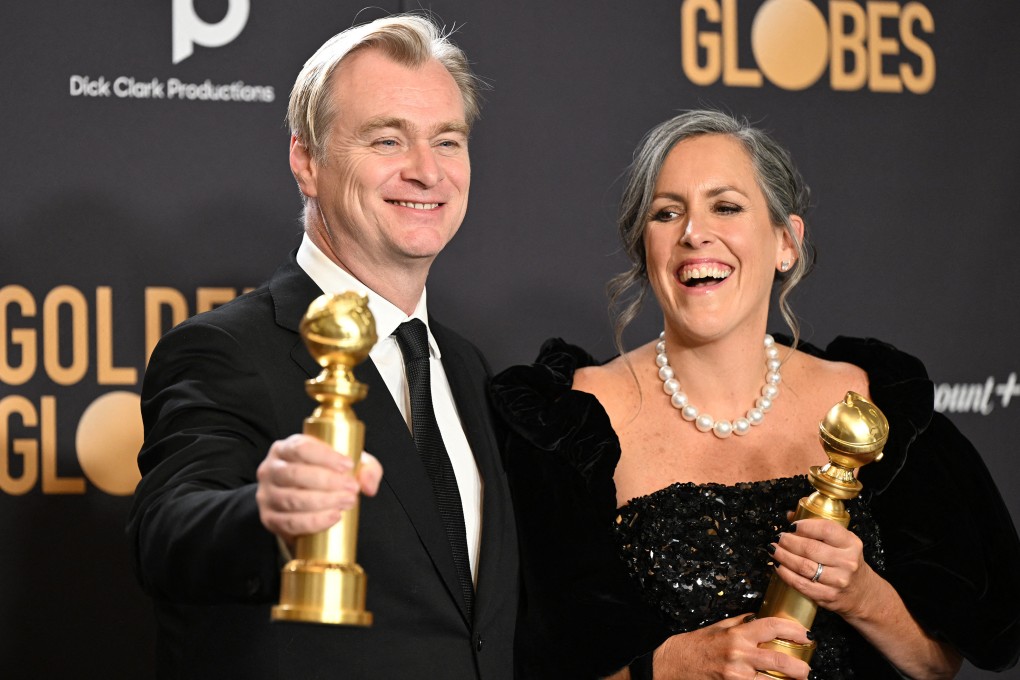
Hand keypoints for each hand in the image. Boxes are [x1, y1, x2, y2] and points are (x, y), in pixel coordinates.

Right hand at [256, 434, 382, 547]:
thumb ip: (365, 468)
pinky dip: (313, 521)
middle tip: (353, 488)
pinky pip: (290, 522)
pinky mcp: (269, 519)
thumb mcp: (345, 465)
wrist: (301, 504)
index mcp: (286, 448)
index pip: (301, 448)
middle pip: (296, 474)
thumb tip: (368, 485)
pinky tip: (333, 517)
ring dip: (323, 502)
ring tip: (348, 502)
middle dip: (328, 482)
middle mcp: (271, 469)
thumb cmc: (325, 476)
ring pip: (292, 499)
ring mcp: (267, 495)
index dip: (325, 456)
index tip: (349, 465)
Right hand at [652, 614, 811, 679]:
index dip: (793, 630)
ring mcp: (736, 675)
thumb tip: (760, 617)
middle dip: (800, 667)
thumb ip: (741, 623)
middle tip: (807, 668)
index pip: (772, 627)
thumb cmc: (697, 645)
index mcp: (737, 634)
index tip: (806, 635)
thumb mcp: (719, 627)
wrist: (676, 663)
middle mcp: (739, 654)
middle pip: (779, 661)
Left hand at [770, 518, 878, 621]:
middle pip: (810, 548)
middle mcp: (847, 562)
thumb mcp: (841, 542)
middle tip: (779, 538)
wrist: (861, 593)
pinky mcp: (828, 596)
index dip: (805, 526)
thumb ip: (818, 527)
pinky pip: (801, 584)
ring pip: (803, 566)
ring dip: (783, 557)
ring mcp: (838, 581)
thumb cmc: (845, 562)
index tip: (791, 526)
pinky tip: (779, 566)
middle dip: (788, 542)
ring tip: (774, 550)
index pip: (826, 529)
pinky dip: (786, 574)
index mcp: (851, 543)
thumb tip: (790, 515)